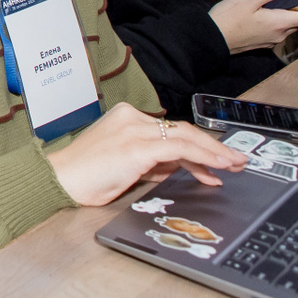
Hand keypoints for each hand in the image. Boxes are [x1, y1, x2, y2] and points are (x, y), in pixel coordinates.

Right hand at [46, 102, 246, 205]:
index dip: (199, 146)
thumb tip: (176, 168)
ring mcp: (135, 131)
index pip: (171, 130)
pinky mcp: (138, 147)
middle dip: (214, 147)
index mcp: (125, 118)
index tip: (217, 160)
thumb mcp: (124, 165)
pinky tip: (217, 168)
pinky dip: (204, 157)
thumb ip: (151, 162)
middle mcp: (132, 119)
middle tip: (236, 160)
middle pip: (183, 130)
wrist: (61, 179)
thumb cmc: (85, 175)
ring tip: (234, 165)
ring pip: (187, 137)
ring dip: (215, 152)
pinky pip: (180, 149)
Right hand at [211, 0, 297, 52]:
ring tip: (271, 4)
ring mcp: (271, 41)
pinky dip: (275, 23)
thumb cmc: (228, 18)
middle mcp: (279, 34)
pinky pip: (276, 32)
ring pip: (287, 27)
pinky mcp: (262, 44)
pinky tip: (260, 16)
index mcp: (280, 22)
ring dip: (286, 16)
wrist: (211, 38)